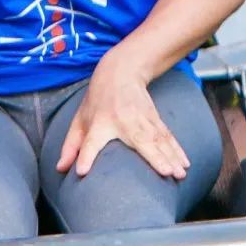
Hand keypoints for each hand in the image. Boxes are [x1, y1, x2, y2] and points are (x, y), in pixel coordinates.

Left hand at [56, 55, 190, 180]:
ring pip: (160, 140)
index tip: (82, 171)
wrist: (121, 71)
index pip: (91, 141)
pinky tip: (185, 164)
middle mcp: (123, 121)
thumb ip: (71, 146)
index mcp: (100, 122)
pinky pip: (168, 137)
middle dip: (155, 157)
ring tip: (179, 174)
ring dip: (172, 157)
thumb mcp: (80, 119)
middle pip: (140, 140)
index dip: (85, 156)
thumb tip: (60, 169)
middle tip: (166, 173)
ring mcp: (143, 119)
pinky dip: (178, 150)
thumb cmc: (98, 100)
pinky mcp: (155, 119)